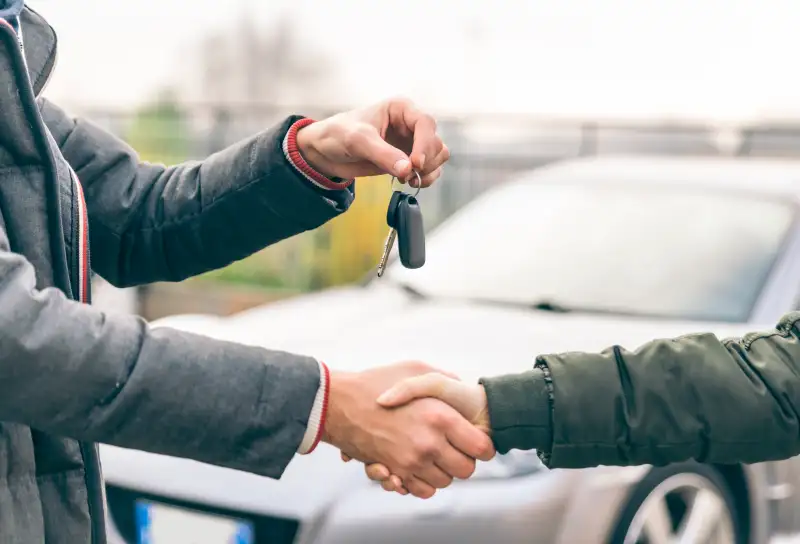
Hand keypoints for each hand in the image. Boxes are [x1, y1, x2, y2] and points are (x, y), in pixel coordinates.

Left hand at [296, 98, 448, 185]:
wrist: (325, 152)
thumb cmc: (338, 134)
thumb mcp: (358, 141)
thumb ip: (384, 155)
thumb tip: (408, 170)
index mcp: (400, 109)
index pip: (426, 123)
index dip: (425, 144)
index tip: (414, 164)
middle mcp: (410, 124)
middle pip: (436, 142)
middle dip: (426, 160)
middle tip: (408, 174)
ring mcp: (411, 143)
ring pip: (437, 156)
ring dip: (428, 171)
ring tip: (407, 179)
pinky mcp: (408, 160)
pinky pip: (429, 170)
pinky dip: (424, 178)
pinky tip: (407, 182)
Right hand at [324, 362, 493, 498]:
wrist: (338, 403)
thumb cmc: (376, 382)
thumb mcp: (414, 369)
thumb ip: (444, 377)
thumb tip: (463, 386)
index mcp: (441, 416)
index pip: (481, 448)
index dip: (481, 446)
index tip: (475, 441)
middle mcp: (429, 443)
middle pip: (466, 470)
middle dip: (464, 461)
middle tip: (454, 448)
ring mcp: (411, 461)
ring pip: (445, 482)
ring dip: (442, 471)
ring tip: (433, 453)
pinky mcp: (394, 472)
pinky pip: (422, 490)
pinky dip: (424, 482)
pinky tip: (419, 465)